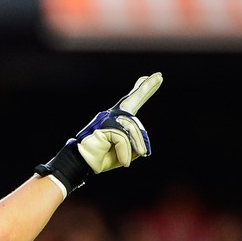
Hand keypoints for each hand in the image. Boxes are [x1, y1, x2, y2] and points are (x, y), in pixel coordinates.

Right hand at [35, 72, 162, 194]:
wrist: (82, 164)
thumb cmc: (101, 158)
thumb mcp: (125, 153)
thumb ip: (135, 145)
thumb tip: (142, 146)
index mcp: (116, 120)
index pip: (131, 103)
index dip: (141, 90)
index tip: (151, 78)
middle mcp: (111, 116)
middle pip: (132, 101)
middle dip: (146, 89)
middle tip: (159, 77)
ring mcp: (107, 119)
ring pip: (132, 128)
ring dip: (138, 144)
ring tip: (142, 154)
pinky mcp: (105, 126)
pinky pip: (123, 138)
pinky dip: (125, 152)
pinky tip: (124, 162)